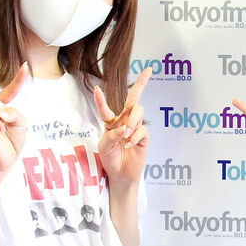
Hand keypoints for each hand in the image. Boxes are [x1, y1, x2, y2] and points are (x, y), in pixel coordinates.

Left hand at [94, 69, 149, 185]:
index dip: (101, 99)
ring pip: (138, 111)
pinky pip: (142, 130)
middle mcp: (124, 121)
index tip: (97, 89)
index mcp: (111, 123)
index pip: (106, 109)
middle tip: (148, 70)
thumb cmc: (110, 159)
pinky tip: (129, 145)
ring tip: (126, 134)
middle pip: (133, 98)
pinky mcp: (143, 137)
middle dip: (141, 83)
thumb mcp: (104, 147)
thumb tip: (125, 128)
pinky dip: (134, 137)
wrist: (120, 174)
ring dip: (132, 121)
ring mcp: (135, 127)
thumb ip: (111, 135)